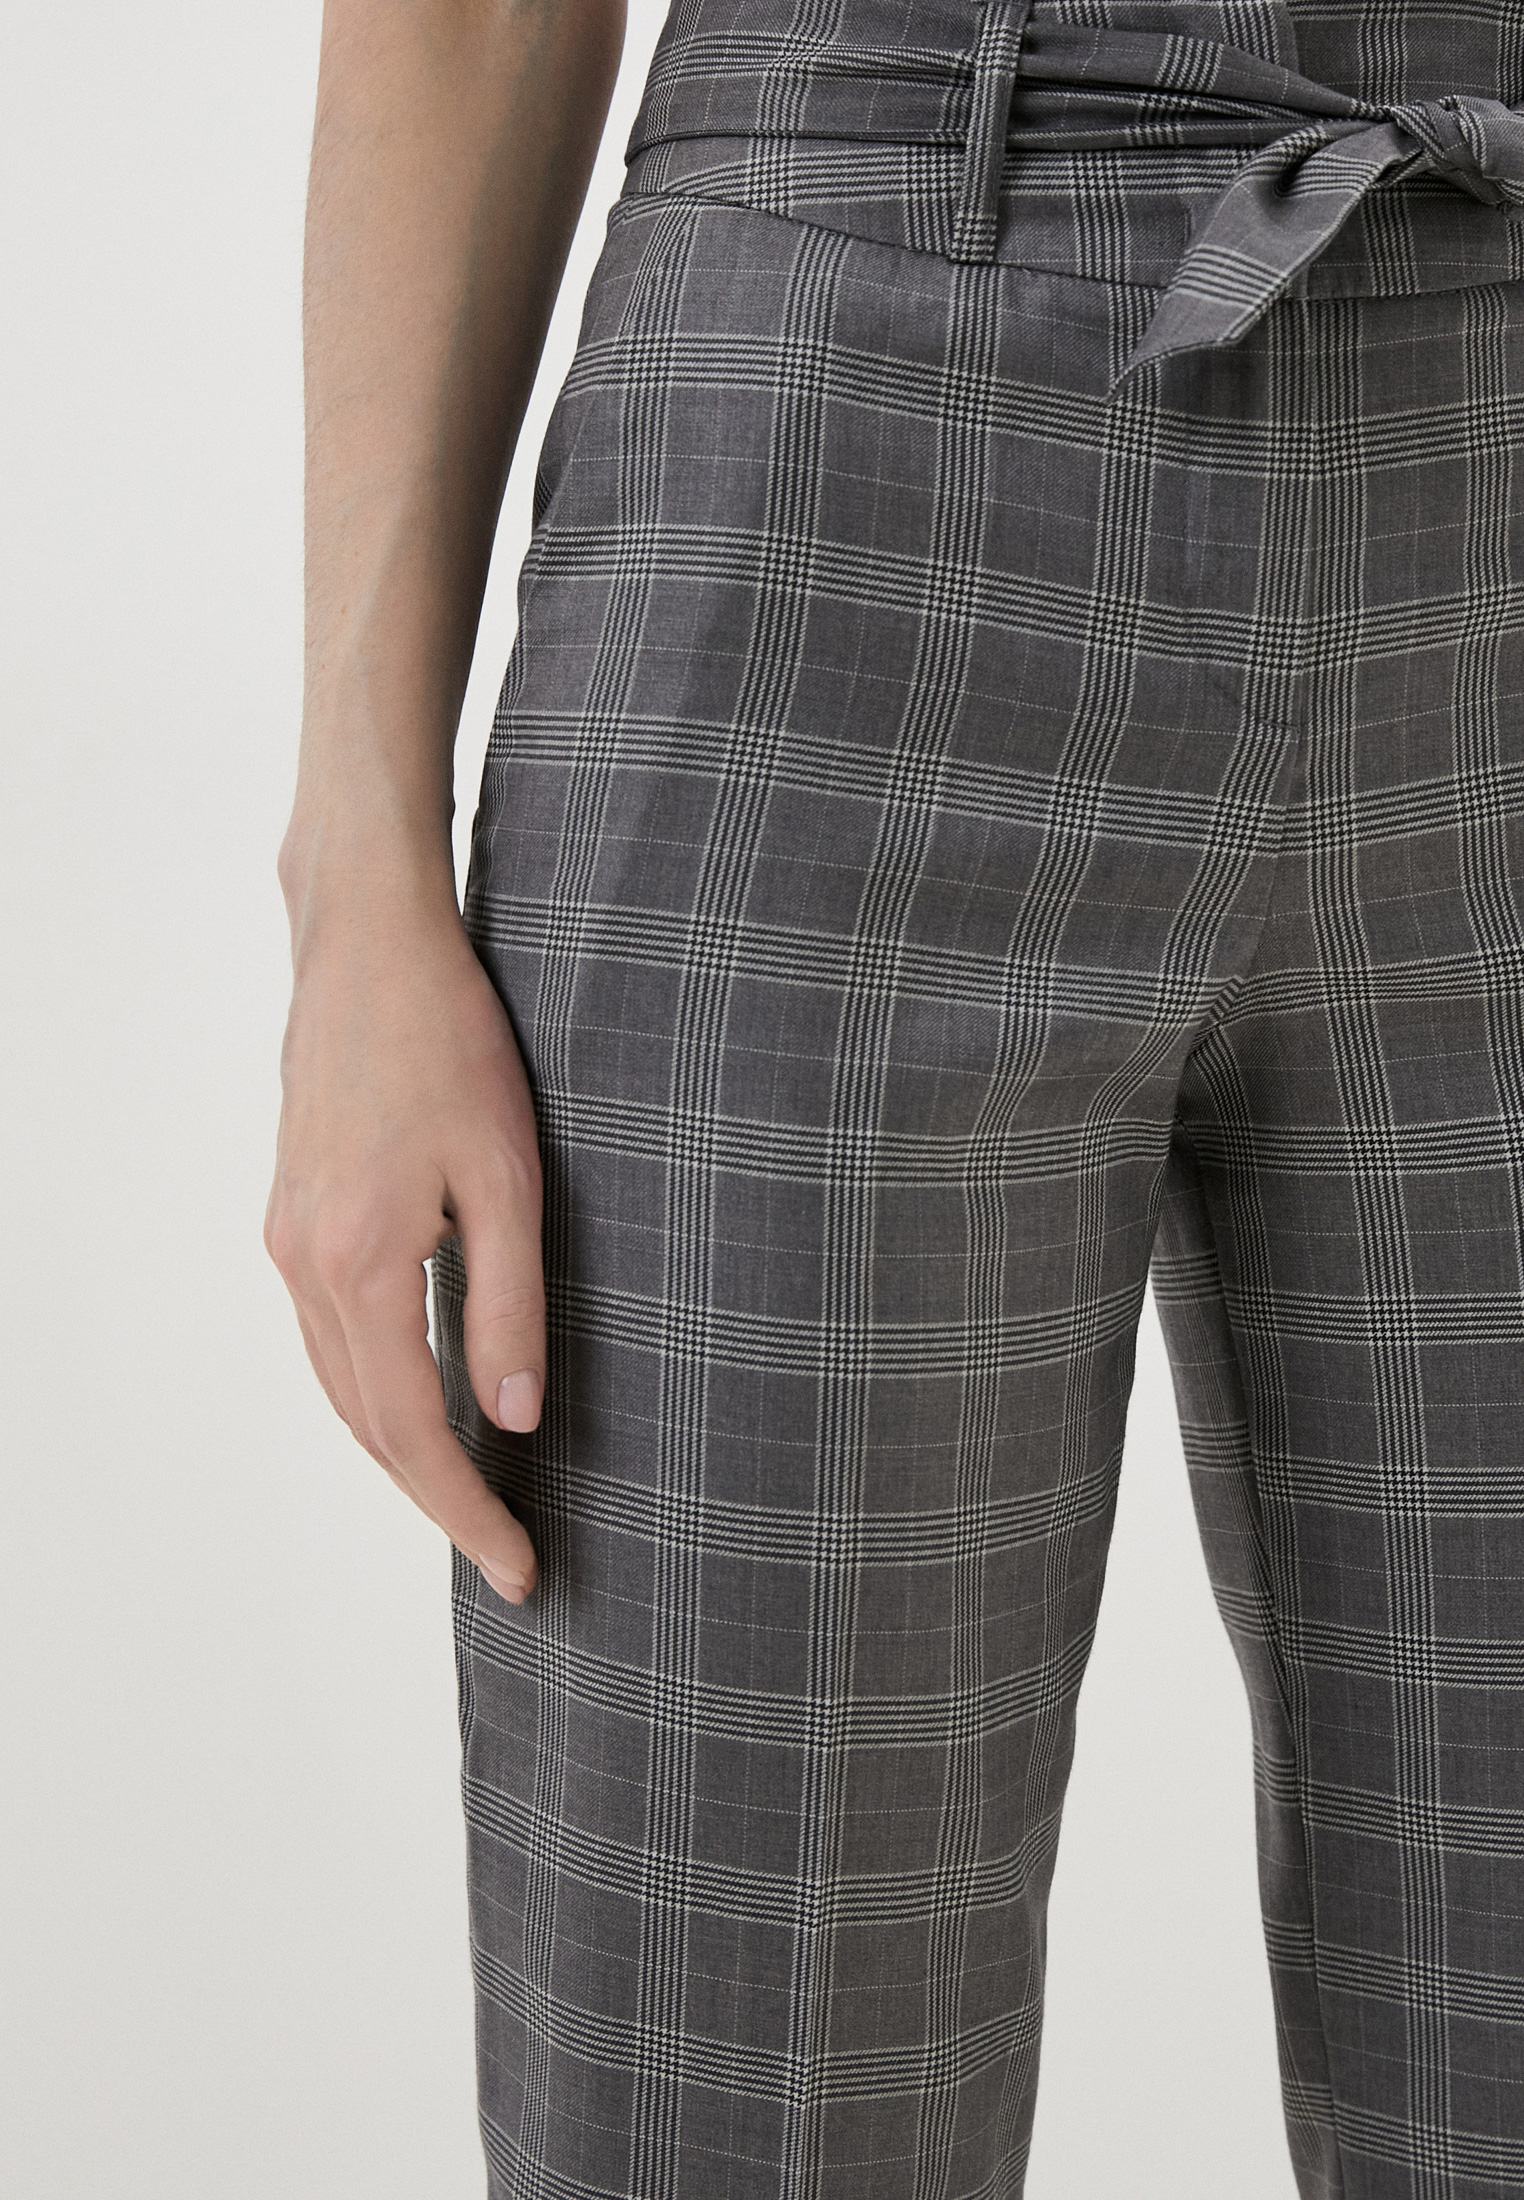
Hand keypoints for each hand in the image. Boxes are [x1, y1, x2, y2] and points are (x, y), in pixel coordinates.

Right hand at [265, 893, 541, 1602]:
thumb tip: (514, 1420)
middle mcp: (305, 1262)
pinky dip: (373, 1392)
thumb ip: (510, 1303)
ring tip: (471, 1500)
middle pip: (366, 1425)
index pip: (412, 1430)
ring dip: (401, 1452)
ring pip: (340, 1386)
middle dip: (436, 1500)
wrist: (367, 947)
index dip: (466, 1510)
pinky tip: (420, 1402)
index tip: (518, 1568)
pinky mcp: (290, 1214)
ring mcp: (287, 1239)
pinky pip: (330, 1337)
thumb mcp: (508, 1173)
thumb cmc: (451, 1042)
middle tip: (506, 1555)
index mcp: (361, 1260)